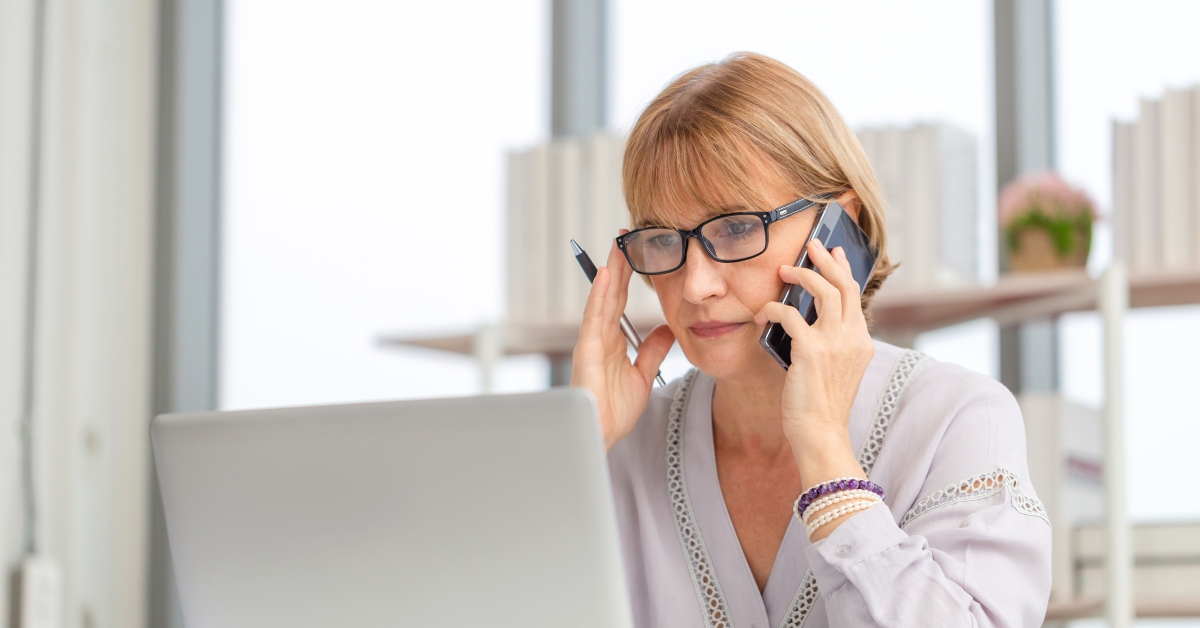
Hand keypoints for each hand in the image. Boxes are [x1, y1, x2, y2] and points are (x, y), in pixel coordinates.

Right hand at [572, 239, 674, 450]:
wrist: (601, 434)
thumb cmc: (614, 410)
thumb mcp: (643, 375)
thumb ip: (652, 352)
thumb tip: (666, 330)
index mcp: (612, 339)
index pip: (620, 299)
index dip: (627, 275)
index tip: (636, 251)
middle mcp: (600, 335)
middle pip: (611, 292)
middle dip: (618, 264)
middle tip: (626, 235)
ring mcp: (592, 340)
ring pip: (603, 298)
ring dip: (610, 271)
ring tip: (618, 246)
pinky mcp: (587, 350)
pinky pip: (594, 317)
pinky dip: (600, 295)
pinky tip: (605, 275)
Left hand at [753, 239, 873, 479]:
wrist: (821, 434)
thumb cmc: (821, 405)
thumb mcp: (834, 369)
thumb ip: (830, 343)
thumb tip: (805, 318)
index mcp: (861, 342)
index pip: (855, 295)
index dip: (843, 270)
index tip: (834, 253)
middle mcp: (853, 338)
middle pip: (844, 285)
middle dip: (827, 260)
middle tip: (811, 245)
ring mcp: (835, 344)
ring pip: (824, 291)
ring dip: (802, 275)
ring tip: (784, 270)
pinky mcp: (811, 351)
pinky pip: (790, 315)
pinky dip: (774, 309)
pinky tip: (763, 313)